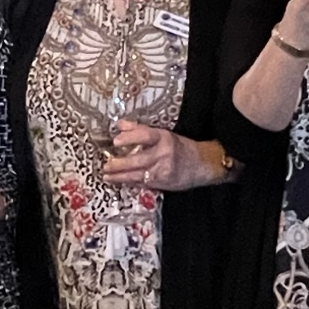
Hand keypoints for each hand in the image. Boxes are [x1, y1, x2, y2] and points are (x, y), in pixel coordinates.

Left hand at [103, 124, 222, 190]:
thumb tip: (120, 124)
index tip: (116, 140)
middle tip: (106, 165)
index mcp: (164, 138)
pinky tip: (118, 182)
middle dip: (120, 164)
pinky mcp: (163, 183)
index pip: (145, 135)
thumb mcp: (163, 134)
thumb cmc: (179, 147)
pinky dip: (129, 182)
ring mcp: (163, 170)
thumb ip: (139, 129)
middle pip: (138, 159)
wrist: (202, 165)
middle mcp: (163, 154)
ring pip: (138, 174)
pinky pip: (142, 183)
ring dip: (120, 176)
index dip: (130, 137)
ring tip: (107, 176)